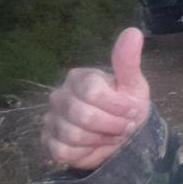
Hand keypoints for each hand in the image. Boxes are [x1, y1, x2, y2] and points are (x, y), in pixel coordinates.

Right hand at [41, 28, 150, 169]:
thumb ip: (128, 62)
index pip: (92, 92)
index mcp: (79, 78)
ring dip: (101, 139)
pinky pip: (62, 151)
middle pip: (83, 116)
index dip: (117, 106)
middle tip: (125, 127)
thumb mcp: (133, 85)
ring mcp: (51, 119)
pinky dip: (85, 152)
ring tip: (112, 135)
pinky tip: (96, 145)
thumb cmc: (127, 107)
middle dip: (112, 125)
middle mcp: (59, 96)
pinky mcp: (48, 142)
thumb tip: (133, 31)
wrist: (122, 137)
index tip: (132, 110)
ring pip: (72, 135)